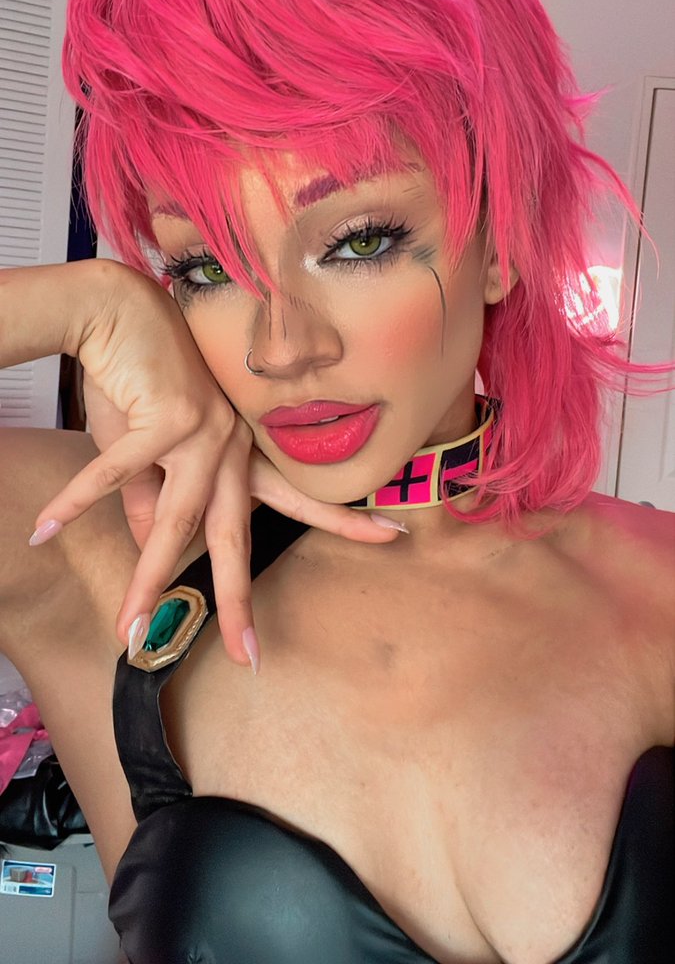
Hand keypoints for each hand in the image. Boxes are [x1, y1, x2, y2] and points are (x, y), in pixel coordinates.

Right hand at [30, 261, 402, 668]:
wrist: (118, 310)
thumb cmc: (140, 378)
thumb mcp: (153, 448)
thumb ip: (154, 501)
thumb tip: (154, 552)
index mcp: (239, 451)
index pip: (297, 496)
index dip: (342, 520)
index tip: (391, 536)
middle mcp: (230, 445)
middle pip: (237, 534)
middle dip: (239, 599)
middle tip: (249, 655)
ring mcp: (202, 432)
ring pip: (175, 523)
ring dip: (145, 579)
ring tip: (127, 629)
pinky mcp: (165, 417)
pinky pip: (114, 475)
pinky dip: (75, 503)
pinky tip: (45, 527)